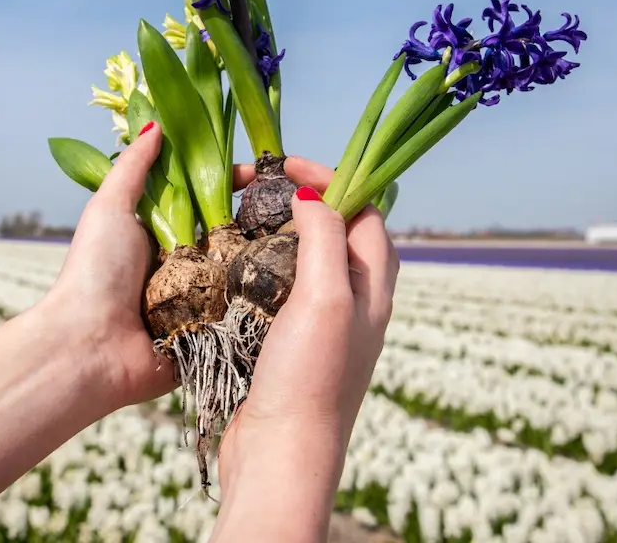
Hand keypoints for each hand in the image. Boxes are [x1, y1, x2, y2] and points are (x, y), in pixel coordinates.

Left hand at [41, 122, 276, 410]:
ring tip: (298, 240)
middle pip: (229, 235)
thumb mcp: (111, 208)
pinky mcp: (209, 333)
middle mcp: (181, 266)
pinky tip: (290, 281)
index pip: (205, 201)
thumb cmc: (95, 272)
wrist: (89, 348)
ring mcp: (197, 301)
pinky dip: (260, 299)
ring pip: (241, 272)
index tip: (260, 173)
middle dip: (257, 220)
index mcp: (160, 235)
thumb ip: (134, 167)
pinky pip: (241, 312)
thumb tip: (155, 125)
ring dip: (263, 259)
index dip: (232, 184)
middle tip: (289, 206)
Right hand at [214, 157, 399, 540]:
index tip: (287, 162)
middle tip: (264, 184)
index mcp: (374, 283)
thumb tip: (314, 191)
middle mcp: (358, 299)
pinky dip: (269, 262)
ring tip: (249, 214)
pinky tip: (242, 263)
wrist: (282, 453)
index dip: (333, 177)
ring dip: (285, 229)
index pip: (364, 209)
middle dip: (308, 197)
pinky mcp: (297, 340)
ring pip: (312, 256)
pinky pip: (288, 285)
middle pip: (340, 229)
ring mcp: (328, 321)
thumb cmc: (309, 376)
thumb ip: (325, 237)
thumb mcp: (325, 297)